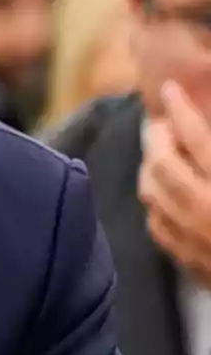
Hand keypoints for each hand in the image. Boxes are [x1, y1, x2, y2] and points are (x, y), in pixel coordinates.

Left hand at [139, 81, 210, 285]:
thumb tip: (207, 134)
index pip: (198, 140)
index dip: (180, 111)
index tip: (169, 90)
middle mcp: (208, 212)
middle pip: (163, 165)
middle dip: (157, 138)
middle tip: (160, 122)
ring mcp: (197, 241)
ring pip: (152, 194)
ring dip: (150, 167)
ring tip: (158, 153)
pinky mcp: (195, 265)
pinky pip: (158, 226)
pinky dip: (155, 204)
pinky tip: (161, 194)